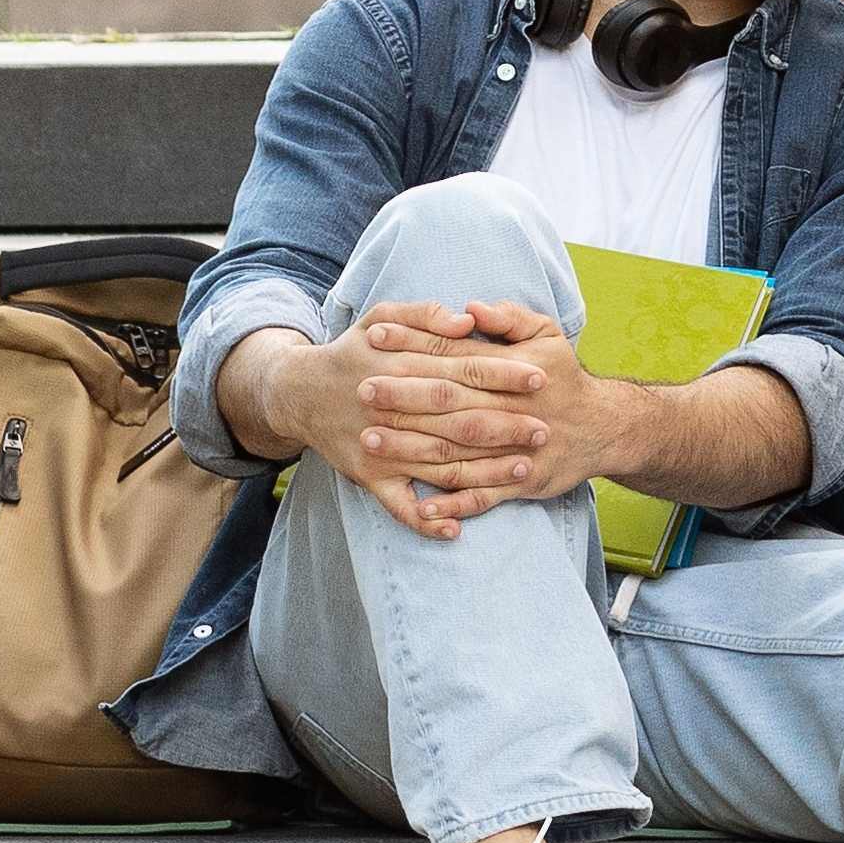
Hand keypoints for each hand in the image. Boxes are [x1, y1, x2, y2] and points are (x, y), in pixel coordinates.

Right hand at [239, 309, 552, 542]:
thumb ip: (425, 314)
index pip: (462, 370)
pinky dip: (425, 518)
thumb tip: (466, 320)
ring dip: (484, 470)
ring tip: (525, 468)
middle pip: (457, 418)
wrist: (298, 392)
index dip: (502, 374)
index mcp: (400, 365)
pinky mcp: (369, 476)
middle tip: (545, 429)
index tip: (539, 378)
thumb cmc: (353, 350)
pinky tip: (455, 528)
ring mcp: (381, 447)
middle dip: (505, 425)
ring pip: (439, 462)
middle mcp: (392, 408)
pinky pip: (398, 504)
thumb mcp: (381, 316)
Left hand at [350, 298, 632, 528]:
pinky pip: (482, 496)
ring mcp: (514, 449)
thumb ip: (509, 318)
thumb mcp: (547, 334)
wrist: (605, 427)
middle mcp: (509, 408)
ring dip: (411, 447)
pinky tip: (419, 504)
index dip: (413, 344)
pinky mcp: (521, 482)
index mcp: (511, 370)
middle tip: (361, 390)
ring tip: (372, 441)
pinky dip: (451, 503)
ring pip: (456, 450)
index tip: (374, 337)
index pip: (454, 353)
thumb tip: (469, 308)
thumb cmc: (565, 376)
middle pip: (448, 401)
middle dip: (402, 396)